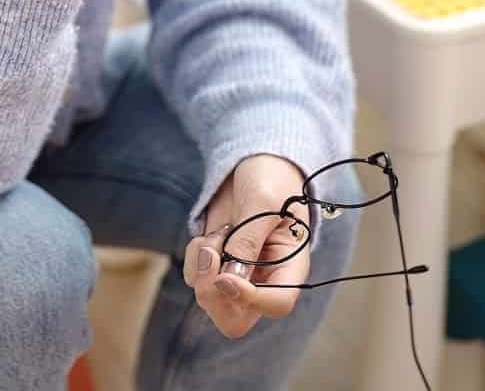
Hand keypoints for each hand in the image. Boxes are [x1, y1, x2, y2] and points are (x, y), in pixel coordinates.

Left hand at [183, 155, 310, 338]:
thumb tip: (228, 278)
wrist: (253, 164)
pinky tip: (210, 235)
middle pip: (235, 320)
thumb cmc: (270, 179)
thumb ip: (248, 239)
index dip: (249, 298)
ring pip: (210, 299)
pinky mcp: (216, 267)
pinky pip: (195, 278)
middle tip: (210, 254)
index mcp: (290, 267)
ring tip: (219, 232)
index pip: (276, 304)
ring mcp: (238, 276)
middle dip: (213, 294)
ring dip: (203, 263)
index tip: (226, 276)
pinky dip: (194, 256)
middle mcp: (265, 280)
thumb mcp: (263, 201)